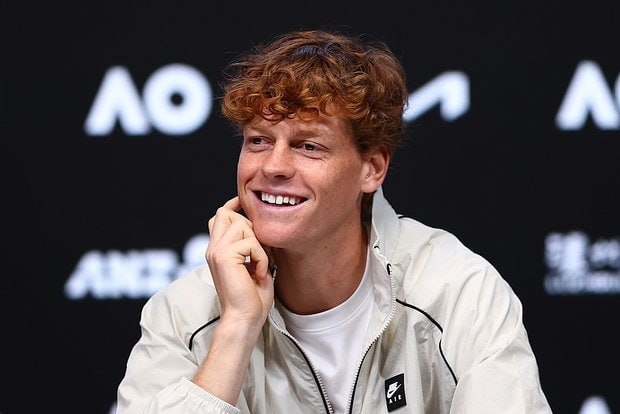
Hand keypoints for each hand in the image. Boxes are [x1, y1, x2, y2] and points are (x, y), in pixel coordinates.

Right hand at [206, 196, 273, 333]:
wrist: (244, 318)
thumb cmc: (252, 296)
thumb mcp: (253, 263)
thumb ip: (251, 244)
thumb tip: (259, 225)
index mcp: (217, 249)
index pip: (220, 216)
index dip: (233, 206)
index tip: (245, 204)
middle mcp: (213, 248)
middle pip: (228, 213)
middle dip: (251, 228)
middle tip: (259, 254)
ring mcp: (216, 251)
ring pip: (242, 226)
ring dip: (258, 245)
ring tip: (259, 266)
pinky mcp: (223, 257)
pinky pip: (251, 243)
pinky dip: (261, 258)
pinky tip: (259, 274)